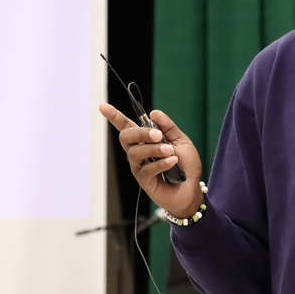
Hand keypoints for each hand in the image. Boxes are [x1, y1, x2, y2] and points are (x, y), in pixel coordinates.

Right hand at [99, 103, 204, 217]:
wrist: (192, 187)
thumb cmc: (185, 165)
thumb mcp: (181, 140)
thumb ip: (168, 127)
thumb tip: (153, 112)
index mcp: (146, 140)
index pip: (126, 125)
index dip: (114, 116)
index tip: (102, 106)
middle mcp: (138, 152)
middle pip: (125, 137)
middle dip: (140, 133)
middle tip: (159, 135)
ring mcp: (139, 166)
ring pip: (135, 153)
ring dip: (154, 149)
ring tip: (170, 151)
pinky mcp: (144, 180)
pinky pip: (147, 169)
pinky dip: (161, 163)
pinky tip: (172, 162)